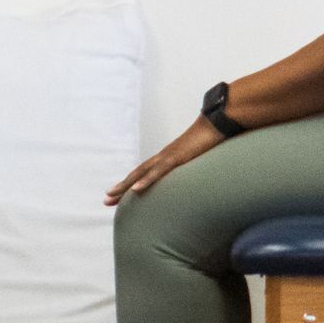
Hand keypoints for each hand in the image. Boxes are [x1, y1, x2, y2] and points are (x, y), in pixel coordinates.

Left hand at [104, 116, 224, 206]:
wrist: (217, 122)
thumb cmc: (210, 140)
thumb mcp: (199, 159)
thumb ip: (193, 168)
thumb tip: (194, 181)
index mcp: (167, 158)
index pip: (144, 174)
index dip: (130, 184)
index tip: (118, 196)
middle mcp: (163, 157)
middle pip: (137, 174)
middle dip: (121, 187)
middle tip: (105, 200)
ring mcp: (168, 156)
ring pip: (142, 173)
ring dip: (125, 185)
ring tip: (111, 196)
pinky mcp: (177, 157)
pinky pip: (159, 171)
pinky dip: (146, 181)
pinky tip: (135, 190)